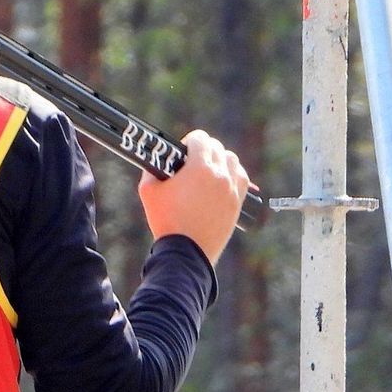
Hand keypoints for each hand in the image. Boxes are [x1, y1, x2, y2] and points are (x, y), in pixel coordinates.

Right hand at [137, 129, 249, 264]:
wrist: (187, 252)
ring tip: (208, 170)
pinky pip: (242, 177)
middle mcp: (220, 174)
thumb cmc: (166, 221)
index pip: (200, 138)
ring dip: (220, 159)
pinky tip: (223, 180)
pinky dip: (233, 174)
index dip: (188, 142)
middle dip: (202, 150)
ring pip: (232, 160)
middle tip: (190, 163)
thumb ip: (152, 169)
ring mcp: (232, 189)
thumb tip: (157, 160)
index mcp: (199, 167)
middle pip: (216, 147)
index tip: (182, 153)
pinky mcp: (237, 202)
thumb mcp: (148, 191)